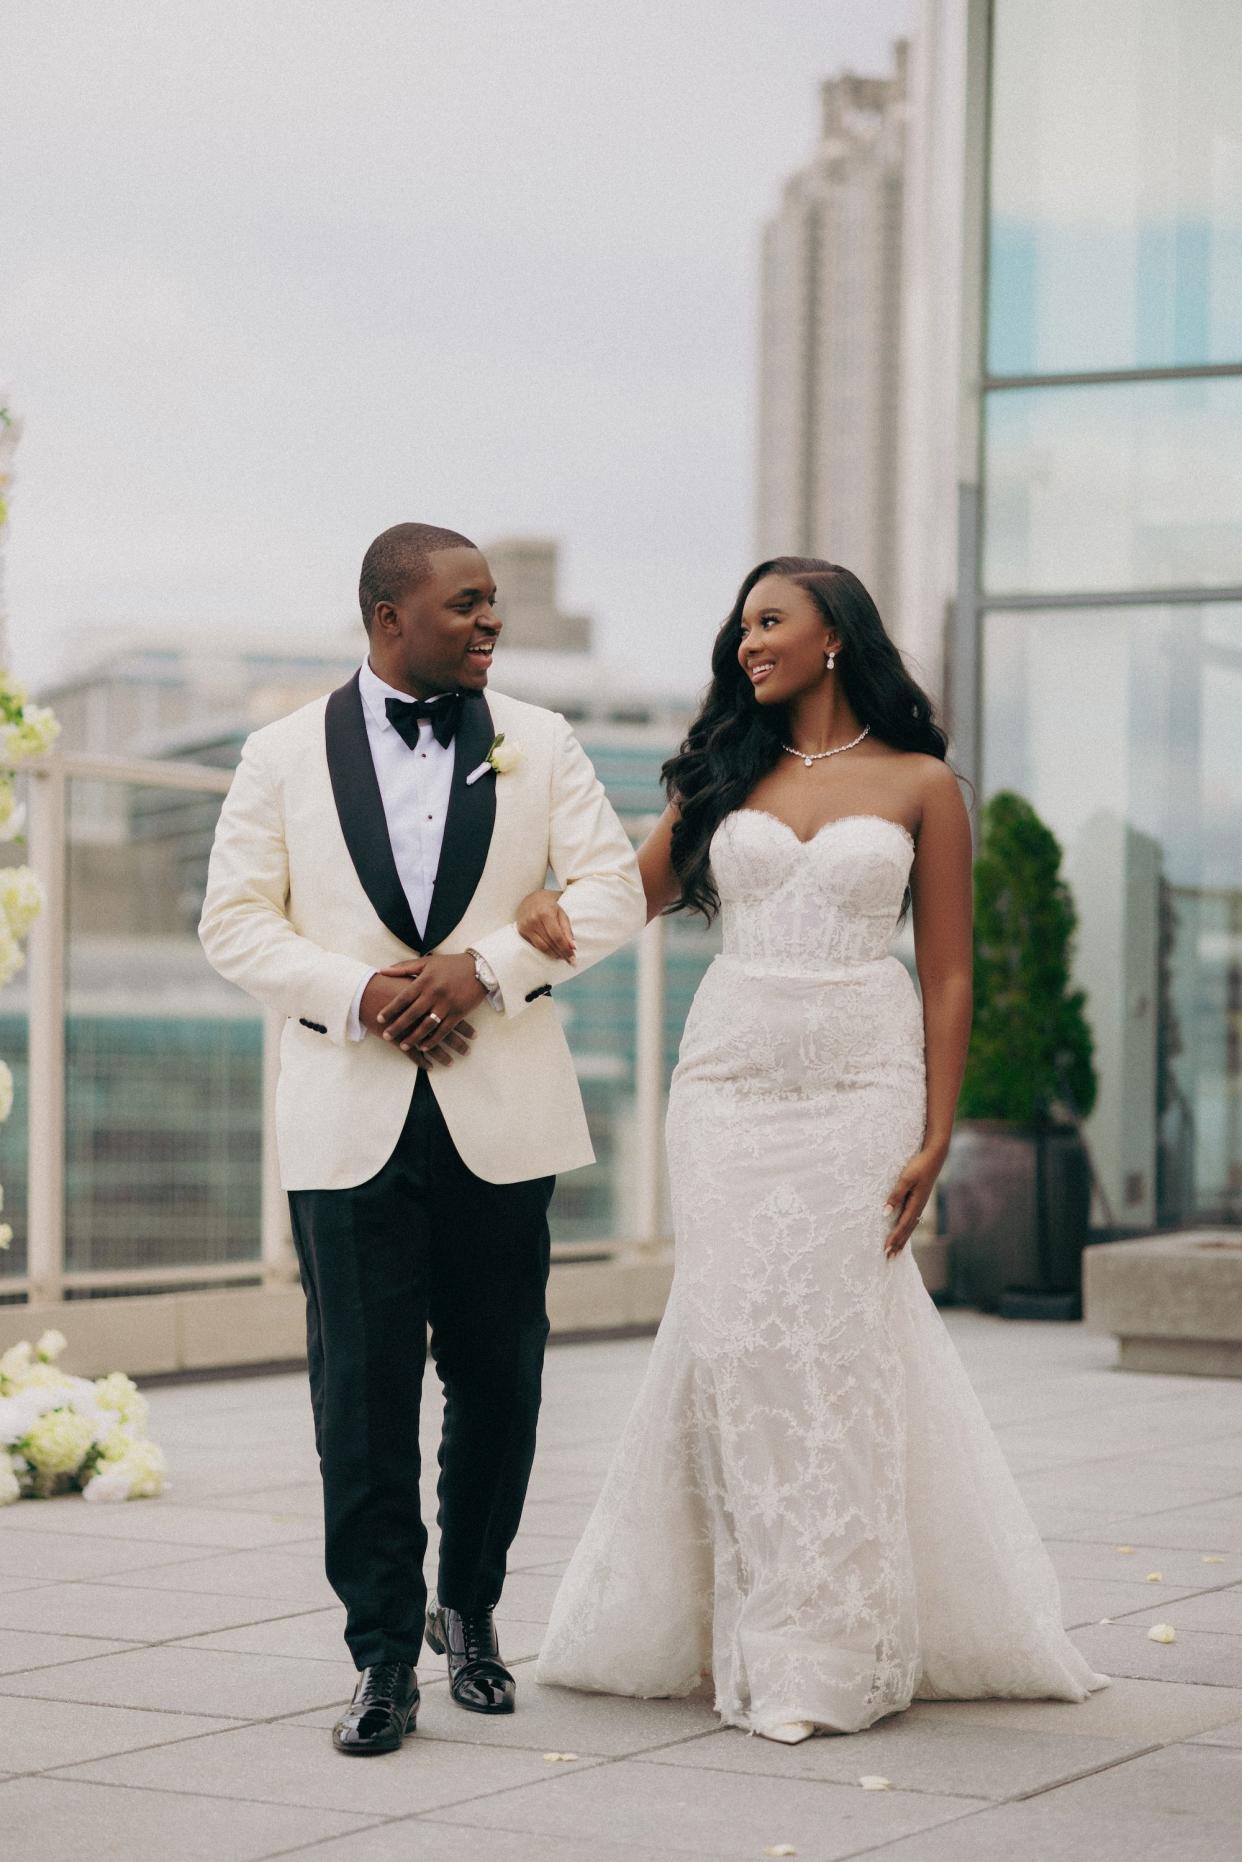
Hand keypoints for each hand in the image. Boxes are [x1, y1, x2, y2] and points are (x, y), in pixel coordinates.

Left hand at [372, 953, 485, 1056]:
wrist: (479, 968)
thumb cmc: (450, 964)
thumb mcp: (427, 962)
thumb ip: (404, 967)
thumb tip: (381, 970)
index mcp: (425, 980)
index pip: (403, 997)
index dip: (390, 1009)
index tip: (379, 1019)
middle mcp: (435, 993)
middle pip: (412, 1014)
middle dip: (397, 1027)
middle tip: (386, 1036)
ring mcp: (447, 1004)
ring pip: (427, 1025)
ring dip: (414, 1037)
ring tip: (403, 1045)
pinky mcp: (459, 1013)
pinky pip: (443, 1030)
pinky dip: (433, 1040)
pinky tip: (423, 1046)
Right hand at [516, 888, 574, 962]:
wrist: (532, 899)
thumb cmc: (550, 906)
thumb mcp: (562, 914)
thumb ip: (567, 930)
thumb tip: (573, 947)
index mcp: (545, 913)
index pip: (557, 936)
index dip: (565, 949)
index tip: (573, 958)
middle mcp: (533, 920)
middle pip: (550, 943)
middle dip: (561, 953)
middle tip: (570, 960)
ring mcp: (525, 926)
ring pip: (541, 947)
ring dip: (553, 954)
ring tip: (561, 957)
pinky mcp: (521, 931)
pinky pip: (534, 945)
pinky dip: (544, 950)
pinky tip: (551, 952)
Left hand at [882, 1143, 946, 1257]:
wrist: (934, 1156)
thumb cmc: (919, 1165)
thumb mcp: (905, 1178)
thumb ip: (895, 1195)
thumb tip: (885, 1212)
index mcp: (916, 1203)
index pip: (902, 1225)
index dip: (894, 1238)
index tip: (886, 1249)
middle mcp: (919, 1207)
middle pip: (907, 1230)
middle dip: (898, 1244)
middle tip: (888, 1257)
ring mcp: (920, 1204)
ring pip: (910, 1226)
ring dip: (902, 1239)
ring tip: (896, 1252)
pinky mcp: (919, 1200)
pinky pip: (912, 1220)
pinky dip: (906, 1230)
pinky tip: (904, 1233)